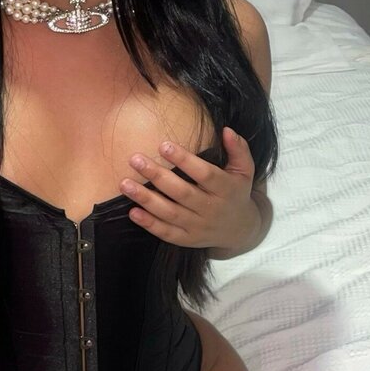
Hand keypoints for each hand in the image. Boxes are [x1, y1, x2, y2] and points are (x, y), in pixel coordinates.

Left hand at [120, 126, 260, 249]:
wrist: (240, 230)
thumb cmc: (236, 192)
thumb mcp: (245, 171)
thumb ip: (238, 150)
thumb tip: (227, 130)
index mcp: (226, 189)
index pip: (204, 174)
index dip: (184, 160)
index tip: (163, 145)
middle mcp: (211, 209)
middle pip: (182, 193)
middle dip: (157, 176)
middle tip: (135, 159)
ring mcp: (198, 227)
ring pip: (170, 214)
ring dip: (146, 199)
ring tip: (125, 184)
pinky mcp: (187, 240)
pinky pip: (167, 233)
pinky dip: (149, 224)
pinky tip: (132, 212)